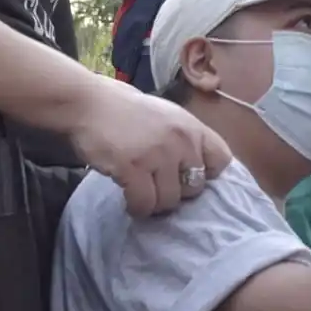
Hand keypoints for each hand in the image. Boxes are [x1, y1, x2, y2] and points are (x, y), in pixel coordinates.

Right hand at [67, 79, 231, 216]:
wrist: (88, 103)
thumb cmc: (124, 109)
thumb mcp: (165, 116)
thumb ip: (183, 139)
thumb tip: (195, 167)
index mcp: (191, 126)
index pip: (222, 160)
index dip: (207, 174)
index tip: (187, 176)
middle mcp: (181, 140)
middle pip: (195, 188)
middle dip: (176, 192)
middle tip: (157, 188)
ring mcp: (158, 155)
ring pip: (170, 200)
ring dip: (155, 203)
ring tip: (142, 194)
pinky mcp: (133, 168)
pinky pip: (145, 204)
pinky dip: (137, 208)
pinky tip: (128, 199)